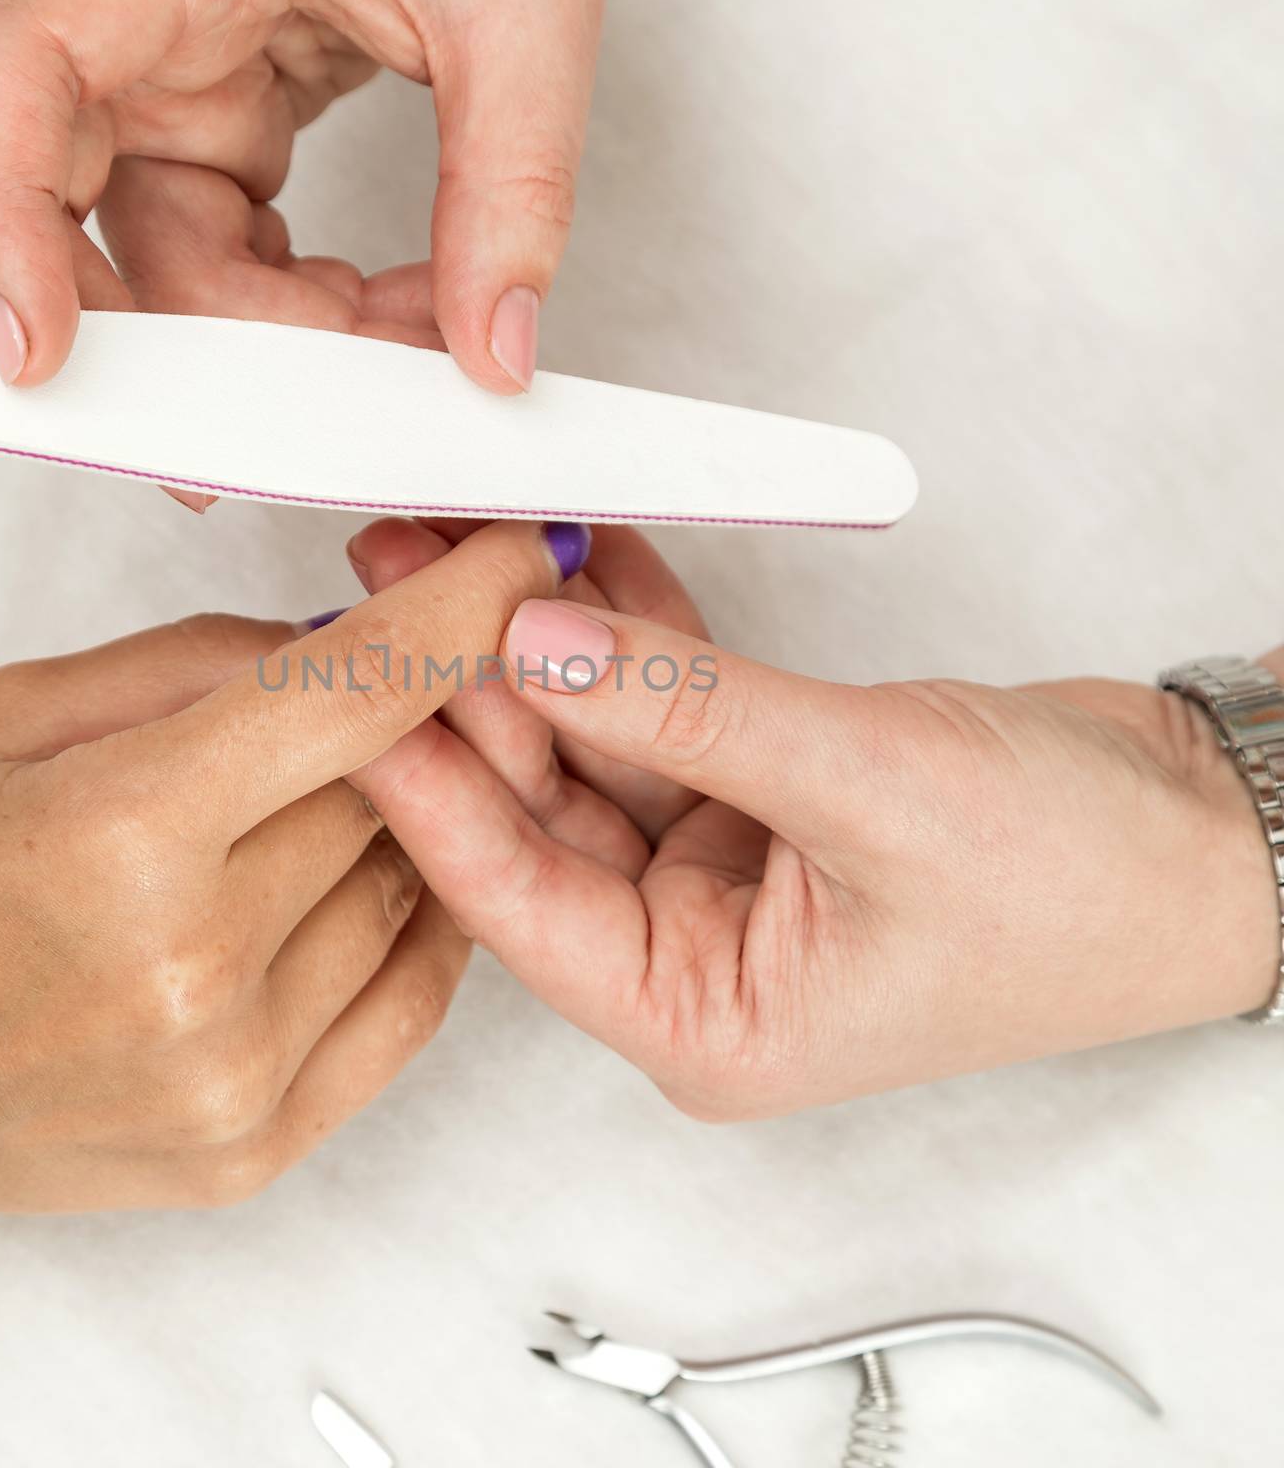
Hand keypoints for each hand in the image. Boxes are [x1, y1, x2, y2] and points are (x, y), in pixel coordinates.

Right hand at [0, 0, 606, 393]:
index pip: (10, 81)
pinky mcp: (226, 126)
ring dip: (278, 340)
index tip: (37, 359)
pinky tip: (392, 316)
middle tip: (291, 429)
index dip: (1, 231)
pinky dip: (301, 311)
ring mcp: (178, 86)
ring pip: (165, 265)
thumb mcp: (523, 2)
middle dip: (178, 344)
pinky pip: (225, 255)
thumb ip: (512, 184)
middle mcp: (143, 29)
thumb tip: (491, 357)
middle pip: (74, 220)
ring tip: (412, 343)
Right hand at [0, 519, 584, 1371]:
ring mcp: (239, 1073)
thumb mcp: (14, 715)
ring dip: (391, 825)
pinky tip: (348, 879)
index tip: (519, 555)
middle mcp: (198, 967)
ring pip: (413, 888)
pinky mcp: (261, 1144)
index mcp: (125, 833)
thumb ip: (203, 662)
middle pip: (396, 792)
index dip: (461, 612)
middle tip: (360, 691)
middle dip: (396, 720)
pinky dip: (402, 921)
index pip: (357, 698)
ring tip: (294, 806)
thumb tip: (351, 637)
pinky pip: (407, 997)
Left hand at [352, 527, 1281, 1118]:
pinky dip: (628, 626)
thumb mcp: (871, 793)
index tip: (352, 677)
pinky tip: (575, 550)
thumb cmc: (1084, 887)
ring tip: (457, 533)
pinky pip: (667, 699)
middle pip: (539, 803)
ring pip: (594, 738)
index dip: (426, 779)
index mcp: (700, 1017)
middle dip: (466, 683)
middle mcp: (691, 951)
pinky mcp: (756, 787)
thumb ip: (693, 713)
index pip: (517, 895)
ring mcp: (720, 864)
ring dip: (534, 638)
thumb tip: (536, 643)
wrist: (1212, 839)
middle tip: (389, 571)